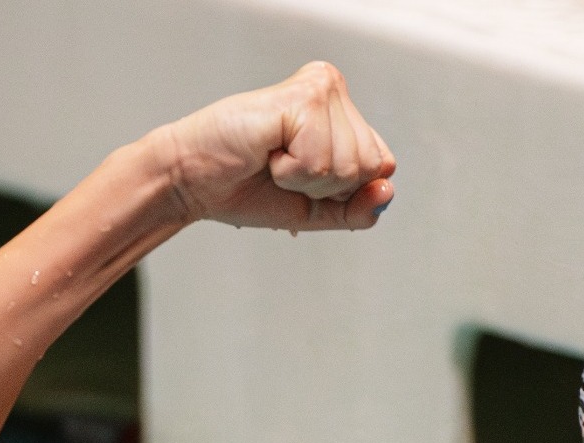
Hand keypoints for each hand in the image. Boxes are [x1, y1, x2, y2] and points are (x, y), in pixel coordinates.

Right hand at [151, 61, 395, 230]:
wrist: (195, 182)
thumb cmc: (248, 188)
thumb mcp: (317, 211)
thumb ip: (358, 208)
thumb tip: (388, 191)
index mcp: (342, 112)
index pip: (383, 166)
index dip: (343, 189)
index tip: (302, 176)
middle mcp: (334, 92)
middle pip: (371, 166)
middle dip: (326, 185)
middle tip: (283, 166)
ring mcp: (320, 90)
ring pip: (350, 165)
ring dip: (305, 178)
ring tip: (273, 157)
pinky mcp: (303, 97)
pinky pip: (321, 159)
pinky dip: (291, 171)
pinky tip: (267, 150)